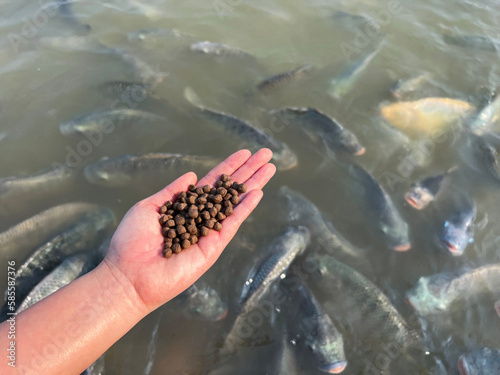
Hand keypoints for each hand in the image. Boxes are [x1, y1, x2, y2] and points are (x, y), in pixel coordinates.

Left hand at [103, 149, 275, 313]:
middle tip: (266, 154)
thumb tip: (192, 176)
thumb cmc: (132, 241)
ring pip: (236, 203)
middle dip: (248, 171)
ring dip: (254, 185)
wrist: (129, 274)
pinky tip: (257, 192)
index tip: (244, 153)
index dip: (228, 167)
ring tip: (270, 167)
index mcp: (185, 207)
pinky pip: (232, 223)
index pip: (212, 183)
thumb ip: (173, 192)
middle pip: (229, 189)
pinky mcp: (213, 246)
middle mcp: (201, 217)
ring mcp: (210, 231)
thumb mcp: (150, 207)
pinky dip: (245, 208)